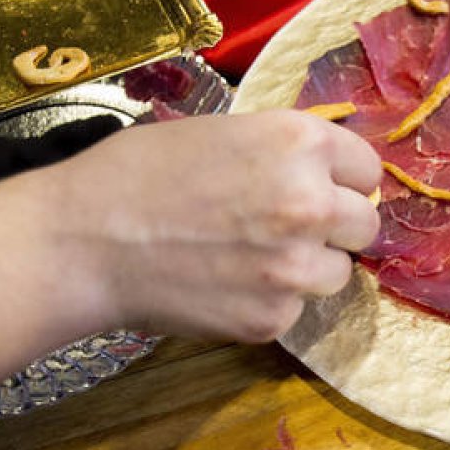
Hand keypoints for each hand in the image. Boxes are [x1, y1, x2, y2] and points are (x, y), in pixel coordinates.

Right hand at [43, 110, 382, 341]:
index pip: (367, 169)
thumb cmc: (138, 172)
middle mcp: (310, 202)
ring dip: (307, 268)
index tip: (325, 189)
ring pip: (337, 273)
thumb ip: (283, 153)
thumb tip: (324, 175)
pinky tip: (224, 284)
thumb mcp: (223, 132)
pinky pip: (295, 309)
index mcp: (299, 143)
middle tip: (288, 227)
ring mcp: (293, 266)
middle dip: (335, 227)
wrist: (82, 240)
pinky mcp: (270, 317)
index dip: (343, 180)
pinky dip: (268, 302)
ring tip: (251, 257)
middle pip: (364, 225)